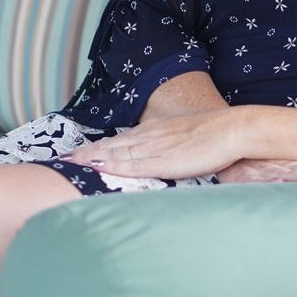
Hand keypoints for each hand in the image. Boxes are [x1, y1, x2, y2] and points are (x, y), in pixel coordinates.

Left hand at [60, 111, 241, 179]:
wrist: (233, 129)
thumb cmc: (216, 137)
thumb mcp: (187, 140)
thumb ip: (172, 149)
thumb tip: (165, 161)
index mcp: (156, 131)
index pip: (119, 140)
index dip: (97, 147)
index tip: (78, 153)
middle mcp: (150, 136)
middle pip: (111, 145)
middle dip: (85, 153)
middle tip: (62, 160)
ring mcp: (155, 147)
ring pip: (115, 152)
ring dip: (90, 157)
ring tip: (69, 164)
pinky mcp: (163, 160)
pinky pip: (131, 164)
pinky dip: (111, 165)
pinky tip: (96, 167)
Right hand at [216, 158, 296, 187]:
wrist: (213, 149)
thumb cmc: (244, 166)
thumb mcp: (271, 171)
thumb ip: (291, 178)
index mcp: (287, 163)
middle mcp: (278, 163)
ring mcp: (261, 168)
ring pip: (288, 172)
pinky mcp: (242, 174)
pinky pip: (259, 178)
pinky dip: (271, 179)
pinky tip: (280, 181)